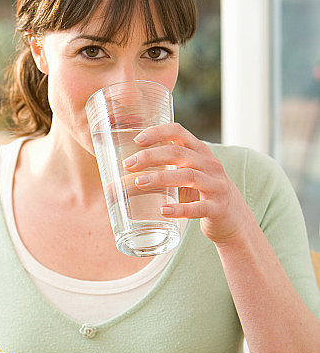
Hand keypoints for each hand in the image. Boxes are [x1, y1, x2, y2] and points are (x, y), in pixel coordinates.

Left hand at [122, 122, 251, 244]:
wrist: (234, 220)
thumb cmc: (202, 195)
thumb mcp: (187, 176)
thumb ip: (164, 171)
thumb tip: (118, 182)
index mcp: (200, 152)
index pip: (178, 132)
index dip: (157, 132)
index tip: (137, 140)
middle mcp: (210, 165)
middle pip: (178, 152)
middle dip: (150, 156)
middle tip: (128, 164)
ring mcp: (216, 186)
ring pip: (187, 176)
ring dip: (161, 178)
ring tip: (139, 182)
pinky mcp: (218, 208)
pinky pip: (198, 207)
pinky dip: (180, 209)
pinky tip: (164, 210)